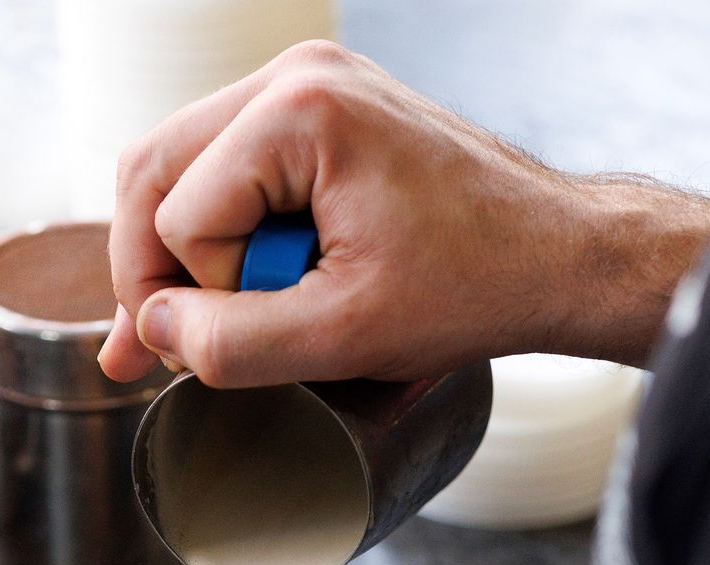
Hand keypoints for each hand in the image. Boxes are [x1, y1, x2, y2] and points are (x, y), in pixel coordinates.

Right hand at [100, 40, 709, 385]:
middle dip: (156, 268)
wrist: (557, 257)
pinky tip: (258, 273)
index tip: (251, 338)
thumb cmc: (475, 286)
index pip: (178, 216)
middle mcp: (296, 74)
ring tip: (231, 310)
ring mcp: (308, 81)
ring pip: (179, 166)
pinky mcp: (320, 107)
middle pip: (153, 169)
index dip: (199, 297)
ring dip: (189, 250)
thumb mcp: (344, 336)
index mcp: (301, 111)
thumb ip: (233, 342)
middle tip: (165, 346)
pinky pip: (226, 162)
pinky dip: (227, 227)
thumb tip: (152, 331)